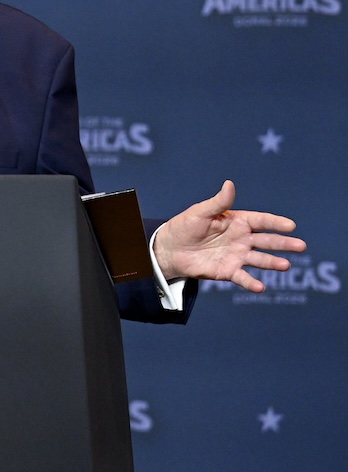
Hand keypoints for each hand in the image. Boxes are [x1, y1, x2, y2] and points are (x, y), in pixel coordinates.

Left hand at [152, 180, 304, 290]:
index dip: (276, 223)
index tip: (291, 226)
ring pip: (259, 259)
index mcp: (237, 221)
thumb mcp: (200, 212)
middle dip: (284, 243)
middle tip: (301, 246)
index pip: (261, 221)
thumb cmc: (185, 226)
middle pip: (267, 241)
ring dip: (272, 262)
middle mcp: (242, 239)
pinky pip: (242, 277)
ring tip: (285, 265)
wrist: (169, 249)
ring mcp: (237, 256)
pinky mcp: (228, 271)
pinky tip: (260, 287)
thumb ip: (218, 203)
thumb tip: (229, 184)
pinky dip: (251, 283)